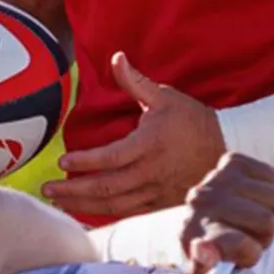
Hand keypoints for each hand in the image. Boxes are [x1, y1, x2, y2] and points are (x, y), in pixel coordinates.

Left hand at [44, 54, 226, 219]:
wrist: (226, 150)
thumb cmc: (193, 121)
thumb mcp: (166, 97)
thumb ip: (136, 82)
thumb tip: (116, 58)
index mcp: (149, 145)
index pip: (110, 158)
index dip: (84, 162)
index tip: (62, 161)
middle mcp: (149, 172)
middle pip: (105, 187)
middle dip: (73, 190)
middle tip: (47, 188)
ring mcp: (154, 192)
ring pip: (112, 205)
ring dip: (81, 204)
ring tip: (57, 200)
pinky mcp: (157, 204)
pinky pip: (125, 213)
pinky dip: (101, 214)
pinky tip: (81, 210)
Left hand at [179, 154, 273, 273]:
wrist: (206, 214)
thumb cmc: (214, 246)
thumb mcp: (208, 267)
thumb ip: (207, 266)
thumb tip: (204, 249)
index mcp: (192, 232)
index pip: (237, 243)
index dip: (250, 252)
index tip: (248, 253)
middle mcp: (201, 201)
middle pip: (267, 222)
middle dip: (267, 235)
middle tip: (254, 236)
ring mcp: (216, 178)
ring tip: (257, 218)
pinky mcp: (233, 161)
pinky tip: (259, 199)